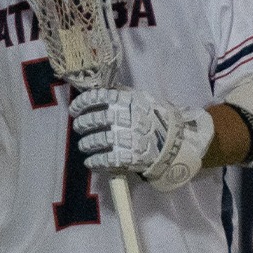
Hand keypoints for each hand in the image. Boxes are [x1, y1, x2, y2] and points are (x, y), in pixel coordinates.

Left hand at [69, 87, 212, 190]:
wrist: (177, 143)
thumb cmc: (156, 119)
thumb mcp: (142, 100)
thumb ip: (122, 95)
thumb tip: (100, 90)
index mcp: (126, 101)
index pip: (95, 98)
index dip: (80, 104)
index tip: (75, 110)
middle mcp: (123, 118)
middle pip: (92, 120)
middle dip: (82, 125)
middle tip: (80, 128)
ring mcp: (124, 138)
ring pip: (94, 140)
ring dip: (86, 144)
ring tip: (85, 146)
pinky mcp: (127, 157)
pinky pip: (103, 159)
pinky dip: (93, 162)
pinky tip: (91, 162)